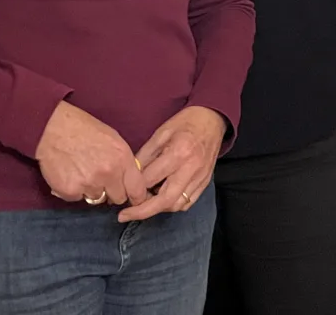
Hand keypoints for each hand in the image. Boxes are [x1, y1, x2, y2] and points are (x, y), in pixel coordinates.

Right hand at [36, 100, 148, 207]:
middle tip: (102, 180)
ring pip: (97, 198)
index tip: (134, 199)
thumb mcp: (113, 140)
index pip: (137, 189)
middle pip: (118, 198)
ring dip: (92, 190)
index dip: (136, 196)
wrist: (53, 128)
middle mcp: (108, 173)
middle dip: (112, 192)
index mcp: (122, 158)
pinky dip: (74, 190)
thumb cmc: (84, 130)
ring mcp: (89, 184)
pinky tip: (70, 174)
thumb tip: (129, 181)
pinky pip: (77, 199)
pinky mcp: (70, 191)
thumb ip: (124, 162)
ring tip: (82, 172)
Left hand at [120, 106, 225, 222]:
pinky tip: (162, 199)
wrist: (212, 119)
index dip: (133, 187)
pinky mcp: (205, 182)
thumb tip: (130, 176)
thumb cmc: (185, 123)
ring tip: (144, 203)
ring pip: (177, 205)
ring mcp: (200, 178)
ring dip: (158, 208)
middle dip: (142, 211)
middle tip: (125, 215)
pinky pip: (188, 202)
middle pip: (165, 200)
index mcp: (178, 153)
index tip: (122, 191)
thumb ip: (144, 156)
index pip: (150, 179)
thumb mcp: (160, 133)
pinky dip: (172, 205)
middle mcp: (191, 169)